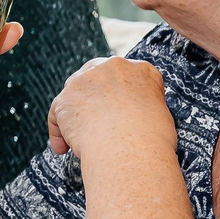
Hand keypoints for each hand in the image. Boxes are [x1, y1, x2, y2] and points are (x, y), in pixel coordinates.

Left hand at [45, 56, 174, 164]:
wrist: (130, 151)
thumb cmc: (152, 141)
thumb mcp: (161, 117)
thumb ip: (145, 107)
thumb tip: (136, 117)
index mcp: (141, 70)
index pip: (127, 77)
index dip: (122, 97)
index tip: (120, 115)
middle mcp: (112, 67)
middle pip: (97, 78)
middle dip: (95, 98)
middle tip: (97, 124)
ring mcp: (86, 80)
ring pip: (76, 94)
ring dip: (76, 115)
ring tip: (79, 141)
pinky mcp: (65, 98)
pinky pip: (58, 113)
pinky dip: (59, 130)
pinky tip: (63, 147)